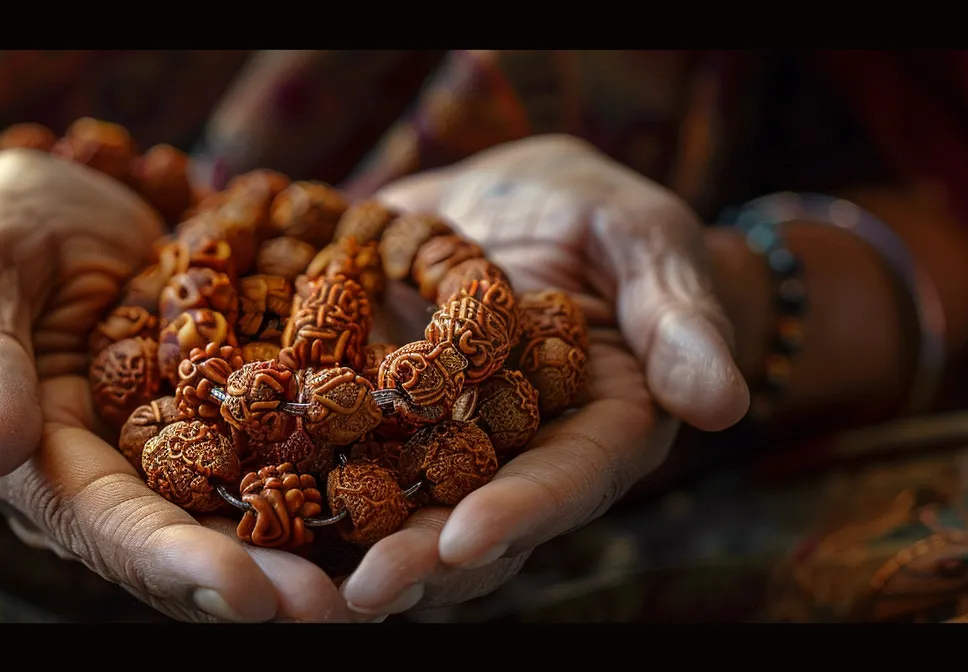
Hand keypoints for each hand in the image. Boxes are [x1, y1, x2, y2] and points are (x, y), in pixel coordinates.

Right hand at [0, 149, 351, 621]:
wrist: (68, 195)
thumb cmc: (2, 232)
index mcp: (45, 466)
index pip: (112, 531)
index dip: (179, 566)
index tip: (248, 595)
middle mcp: (119, 481)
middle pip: (193, 548)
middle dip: (266, 583)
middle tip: (341, 608)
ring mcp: (182, 453)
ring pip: (252, 516)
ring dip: (315, 549)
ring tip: (389, 571)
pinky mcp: (233, 417)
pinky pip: (289, 453)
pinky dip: (341, 476)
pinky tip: (405, 490)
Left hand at [338, 135, 750, 615]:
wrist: (516, 199)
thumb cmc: (602, 217)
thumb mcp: (646, 241)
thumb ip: (677, 318)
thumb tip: (722, 402)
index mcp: (600, 429)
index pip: (565, 484)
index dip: (519, 515)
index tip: (467, 540)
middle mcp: (519, 457)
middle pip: (472, 521)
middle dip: (419, 560)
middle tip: (364, 591)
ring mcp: (443, 447)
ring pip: (400, 511)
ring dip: (353, 548)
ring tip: (301, 580)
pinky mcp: (379, 421)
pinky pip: (337, 459)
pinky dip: (297, 483)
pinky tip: (245, 503)